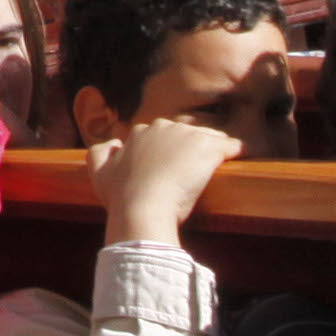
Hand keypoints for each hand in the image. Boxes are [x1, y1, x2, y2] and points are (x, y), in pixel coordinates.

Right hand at [87, 117, 240, 247]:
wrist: (142, 208)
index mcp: (140, 132)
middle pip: (184, 131)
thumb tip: (112, 144)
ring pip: (207, 136)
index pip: (161, 133)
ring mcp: (186, 136)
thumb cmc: (121, 195)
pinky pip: (229, 145)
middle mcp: (163, 127)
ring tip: (216, 166)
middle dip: (189, 146)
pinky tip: (237, 158)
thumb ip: (98, 153)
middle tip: (192, 169)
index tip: (171, 166)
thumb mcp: (97, 172)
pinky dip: (234, 150)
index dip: (167, 150)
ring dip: (211, 149)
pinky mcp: (207, 149)